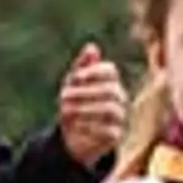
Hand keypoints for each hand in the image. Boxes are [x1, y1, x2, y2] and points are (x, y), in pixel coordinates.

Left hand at [53, 42, 126, 165]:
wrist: (72, 135)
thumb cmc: (74, 103)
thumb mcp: (72, 84)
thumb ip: (82, 66)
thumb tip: (91, 47)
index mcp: (110, 81)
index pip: (110, 70)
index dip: (93, 72)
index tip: (75, 77)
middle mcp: (119, 97)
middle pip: (110, 90)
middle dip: (84, 92)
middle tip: (63, 97)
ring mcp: (120, 117)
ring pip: (110, 109)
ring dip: (85, 109)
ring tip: (65, 111)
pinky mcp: (116, 136)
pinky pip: (109, 131)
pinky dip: (90, 127)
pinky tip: (75, 125)